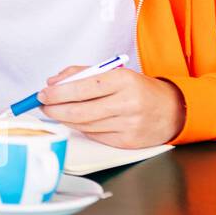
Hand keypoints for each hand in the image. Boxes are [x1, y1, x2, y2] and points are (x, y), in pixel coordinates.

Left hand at [39, 66, 184, 147]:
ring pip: (85, 125)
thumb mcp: (113, 72)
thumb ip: (81, 73)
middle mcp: (128, 103)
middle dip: (55, 109)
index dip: (58, 93)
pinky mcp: (128, 142)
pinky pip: (95, 136)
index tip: (43, 93)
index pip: (82, 87)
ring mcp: (129, 125)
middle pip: (80, 111)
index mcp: (123, 80)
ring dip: (65, 119)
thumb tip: (52, 82)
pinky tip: (76, 121)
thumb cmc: (138, 89)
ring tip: (56, 111)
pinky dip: (81, 128)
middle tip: (43, 105)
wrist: (172, 110)